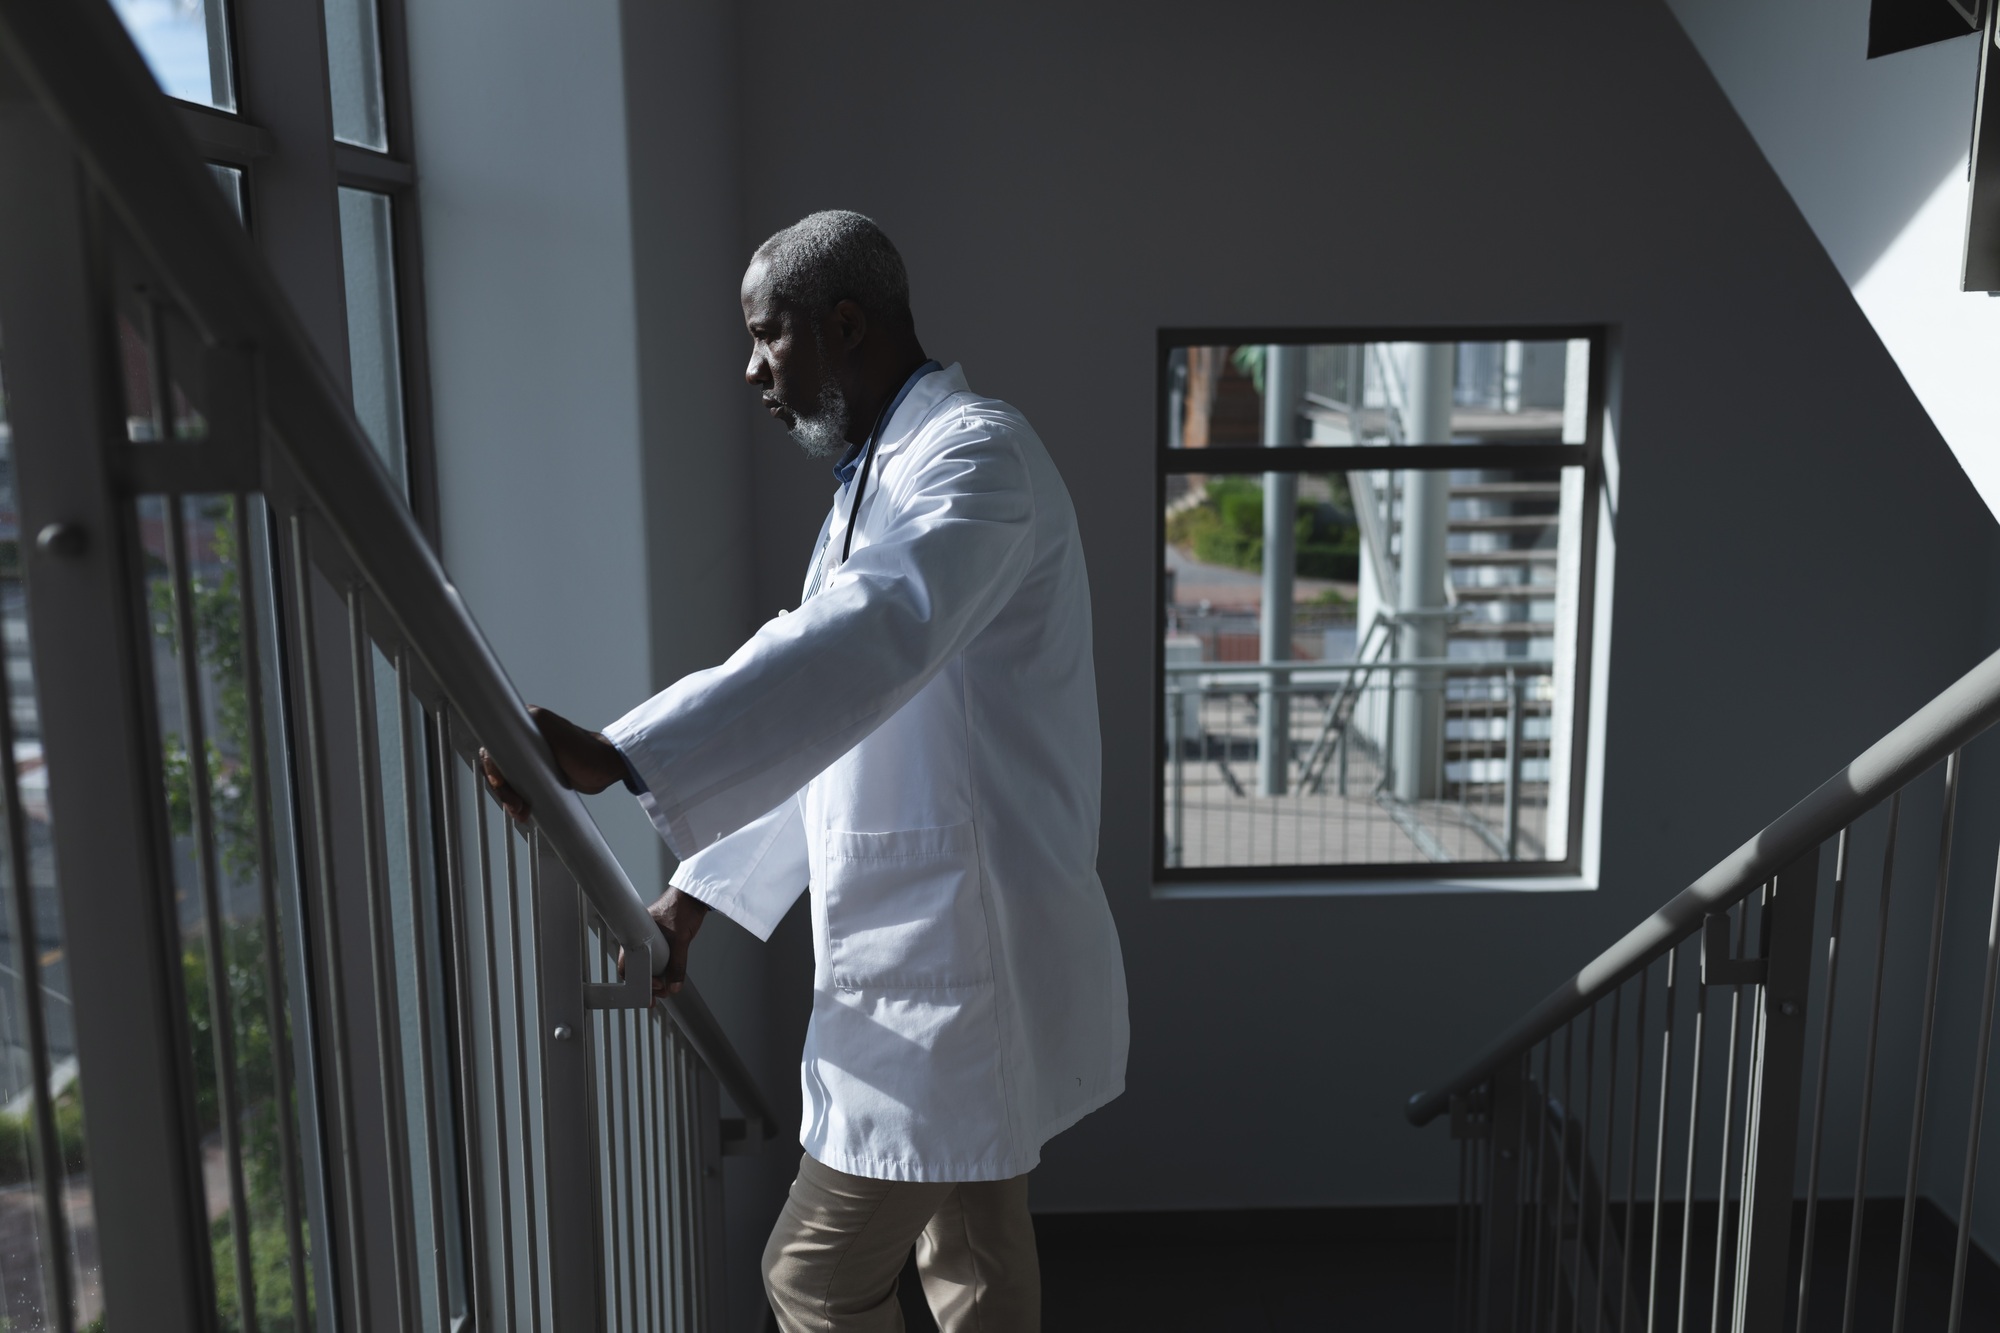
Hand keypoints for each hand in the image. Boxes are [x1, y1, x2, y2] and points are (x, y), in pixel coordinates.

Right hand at [479, 705, 630, 822]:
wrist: (605, 768)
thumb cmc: (587, 750)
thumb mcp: (557, 737)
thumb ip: (532, 733)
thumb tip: (506, 728)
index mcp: (525, 725)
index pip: (494, 745)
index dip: (493, 766)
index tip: (500, 783)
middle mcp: (523, 740)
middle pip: (498, 765)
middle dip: (502, 787)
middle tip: (515, 803)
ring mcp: (529, 758)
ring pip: (506, 779)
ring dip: (509, 797)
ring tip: (521, 811)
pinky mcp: (536, 774)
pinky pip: (519, 787)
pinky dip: (518, 800)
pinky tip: (523, 811)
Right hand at [618, 886, 709, 997]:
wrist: (695, 895)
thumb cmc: (683, 907)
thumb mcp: (681, 940)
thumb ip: (678, 964)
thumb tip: (673, 986)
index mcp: (637, 934)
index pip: (627, 963)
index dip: (636, 980)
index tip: (650, 990)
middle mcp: (641, 937)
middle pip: (638, 967)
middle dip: (647, 983)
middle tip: (660, 992)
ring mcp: (652, 938)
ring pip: (649, 963)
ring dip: (656, 977)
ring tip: (666, 988)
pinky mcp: (662, 940)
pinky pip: (659, 958)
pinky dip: (663, 969)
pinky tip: (669, 977)